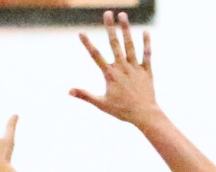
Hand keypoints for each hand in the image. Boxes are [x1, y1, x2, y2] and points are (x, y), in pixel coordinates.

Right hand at [70, 10, 158, 126]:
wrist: (143, 114)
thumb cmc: (121, 111)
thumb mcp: (101, 104)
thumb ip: (85, 95)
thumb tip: (69, 91)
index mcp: (110, 75)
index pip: (96, 56)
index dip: (88, 44)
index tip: (81, 33)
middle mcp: (122, 67)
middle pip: (115, 44)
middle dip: (110, 27)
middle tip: (107, 13)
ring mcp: (135, 67)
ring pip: (130, 45)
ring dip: (126, 29)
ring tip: (123, 15)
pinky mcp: (146, 71)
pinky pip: (146, 54)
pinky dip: (146, 43)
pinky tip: (145, 31)